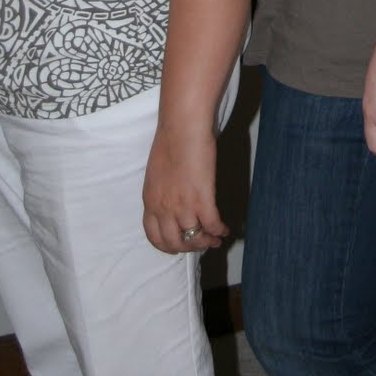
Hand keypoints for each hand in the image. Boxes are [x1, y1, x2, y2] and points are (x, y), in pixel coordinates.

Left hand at [142, 122, 226, 254]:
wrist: (182, 128)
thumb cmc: (170, 141)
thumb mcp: (157, 173)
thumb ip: (162, 191)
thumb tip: (173, 199)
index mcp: (150, 200)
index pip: (154, 236)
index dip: (168, 245)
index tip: (179, 245)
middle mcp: (163, 208)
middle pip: (174, 243)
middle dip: (189, 247)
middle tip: (201, 244)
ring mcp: (182, 206)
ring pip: (194, 238)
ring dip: (206, 241)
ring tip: (216, 238)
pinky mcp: (202, 199)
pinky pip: (212, 225)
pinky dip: (220, 230)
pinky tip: (225, 229)